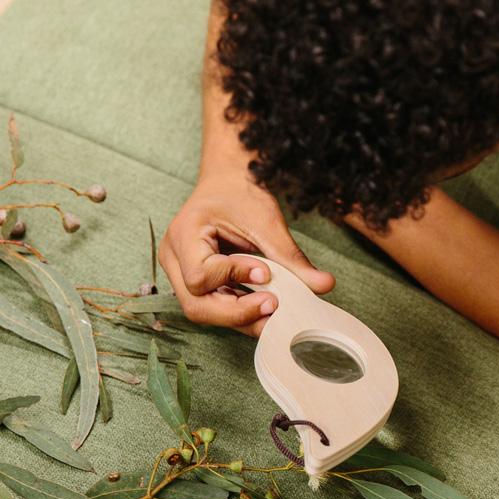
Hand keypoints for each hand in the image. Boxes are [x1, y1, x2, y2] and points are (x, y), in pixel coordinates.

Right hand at [159, 174, 335, 335]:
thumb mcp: (267, 221)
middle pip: (197, 306)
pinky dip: (240, 312)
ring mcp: (180, 273)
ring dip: (241, 317)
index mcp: (183, 234)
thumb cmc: (240, 193)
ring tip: (274, 310)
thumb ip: (291, 257)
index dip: (234, 278)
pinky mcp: (195, 284)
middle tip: (274, 306)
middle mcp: (173, 258)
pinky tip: (264, 307)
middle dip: (237, 313)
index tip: (265, 271)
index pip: (201, 276)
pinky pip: (213, 308)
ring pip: (204, 312)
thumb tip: (324, 285)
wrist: (228, 181)